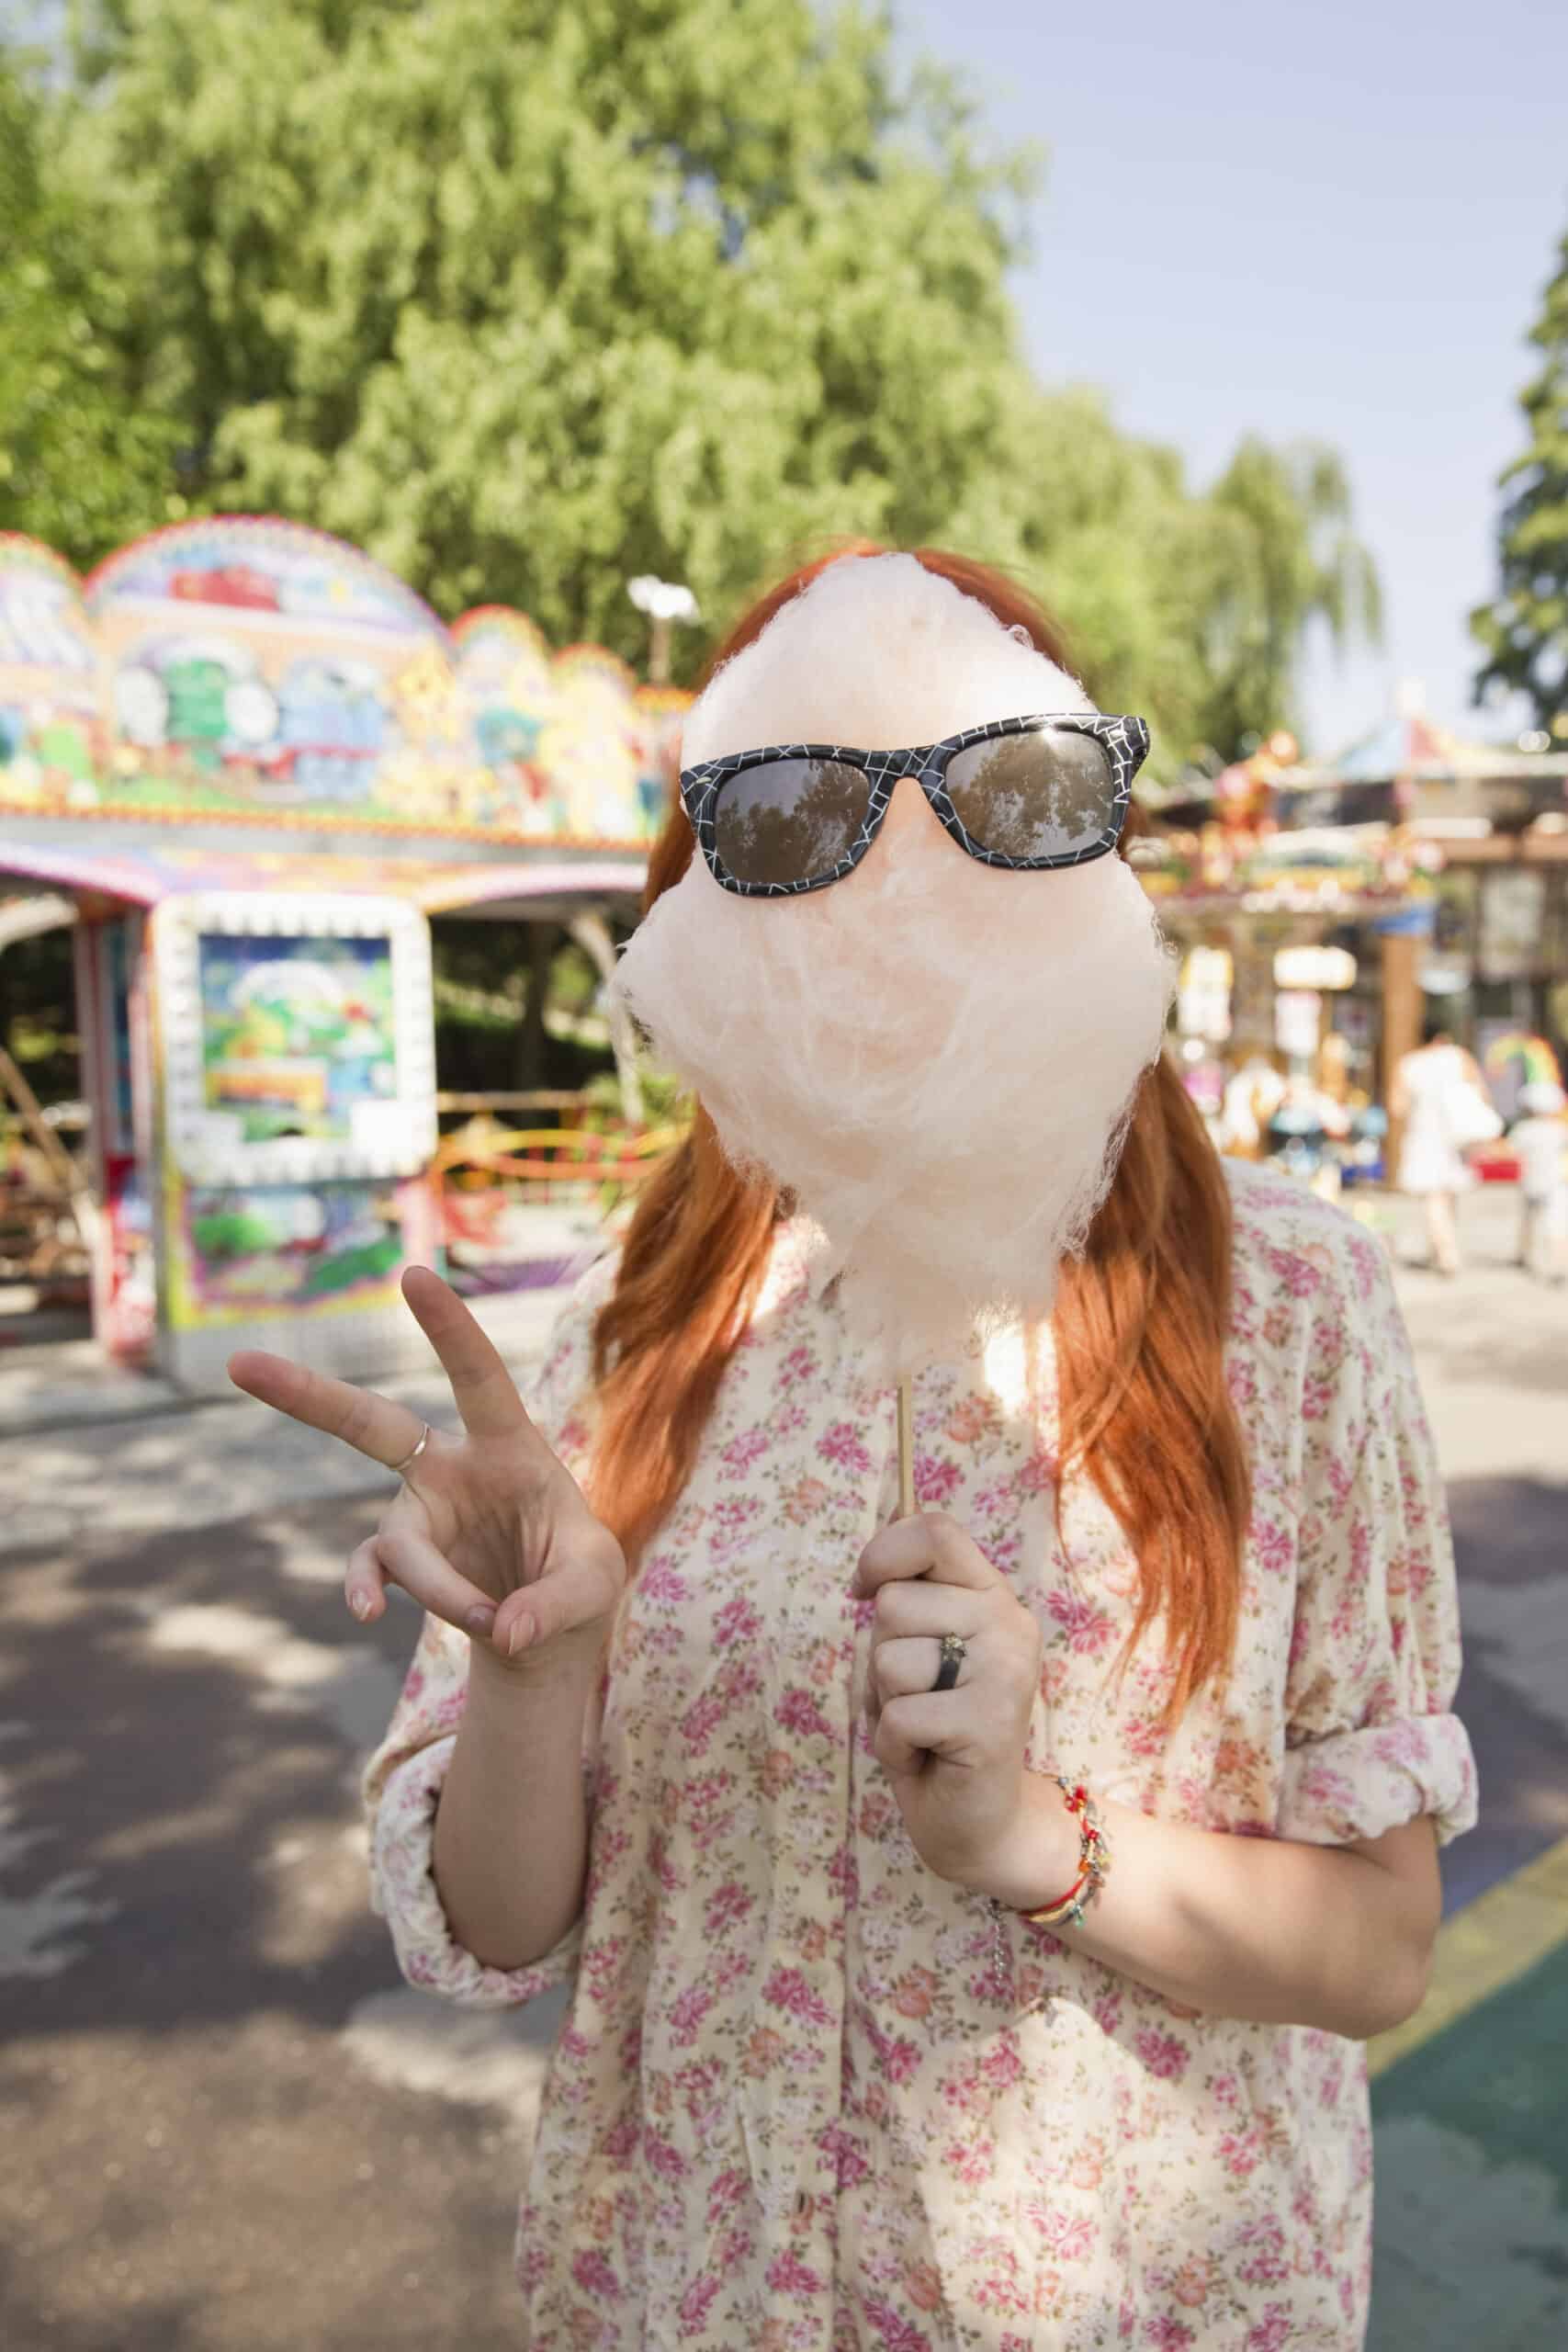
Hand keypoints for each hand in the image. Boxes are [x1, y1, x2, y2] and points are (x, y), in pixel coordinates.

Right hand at [227, 1266, 625, 1670]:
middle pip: (369, 1423)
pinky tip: (366, 1613)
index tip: (414, 1274)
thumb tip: (503, 1630)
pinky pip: (371, 1570)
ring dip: (438, 1586)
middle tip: (240, 1364)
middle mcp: (450, 1467)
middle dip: (306, 1395)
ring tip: (491, 1621)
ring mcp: (419, 1512)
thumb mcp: (595, 1585)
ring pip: (401, 1542)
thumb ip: (558, 1602)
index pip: (478, 1376)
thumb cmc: (578, 1578)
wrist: (548, 1627)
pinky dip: (366, 1590)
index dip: (449, 1328)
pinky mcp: (403, 1559)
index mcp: (509, 1445)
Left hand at [852, 1510, 1064, 1893]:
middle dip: (882, 1655)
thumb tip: (873, 1556)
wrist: (980, 1821)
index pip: (936, 1531)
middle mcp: (1009, 1624)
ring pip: (889, 1659)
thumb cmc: (934, 1727)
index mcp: (992, 1595)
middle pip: (895, 1603)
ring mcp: (1005, 1673)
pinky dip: (893, 1745)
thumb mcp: (920, 1648)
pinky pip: (897, 1715)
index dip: (883, 1554)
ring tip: (923, 1726)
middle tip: (918, 1693)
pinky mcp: (988, 1724)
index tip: (864, 1592)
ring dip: (887, 1703)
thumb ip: (909, 1599)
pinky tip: (926, 1757)